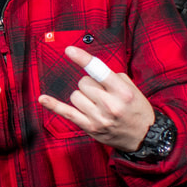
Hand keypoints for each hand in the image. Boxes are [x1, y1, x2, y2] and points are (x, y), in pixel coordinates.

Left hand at [38, 46, 154, 152]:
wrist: (144, 136)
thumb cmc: (136, 109)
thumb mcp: (132, 89)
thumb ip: (112, 77)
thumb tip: (91, 68)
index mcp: (122, 92)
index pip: (99, 71)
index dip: (83, 59)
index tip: (69, 50)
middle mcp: (110, 105)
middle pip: (83, 83)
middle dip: (90, 85)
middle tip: (102, 94)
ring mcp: (99, 118)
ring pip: (75, 95)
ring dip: (82, 96)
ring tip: (96, 103)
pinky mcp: (90, 127)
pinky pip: (67, 113)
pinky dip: (53, 105)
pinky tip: (42, 99)